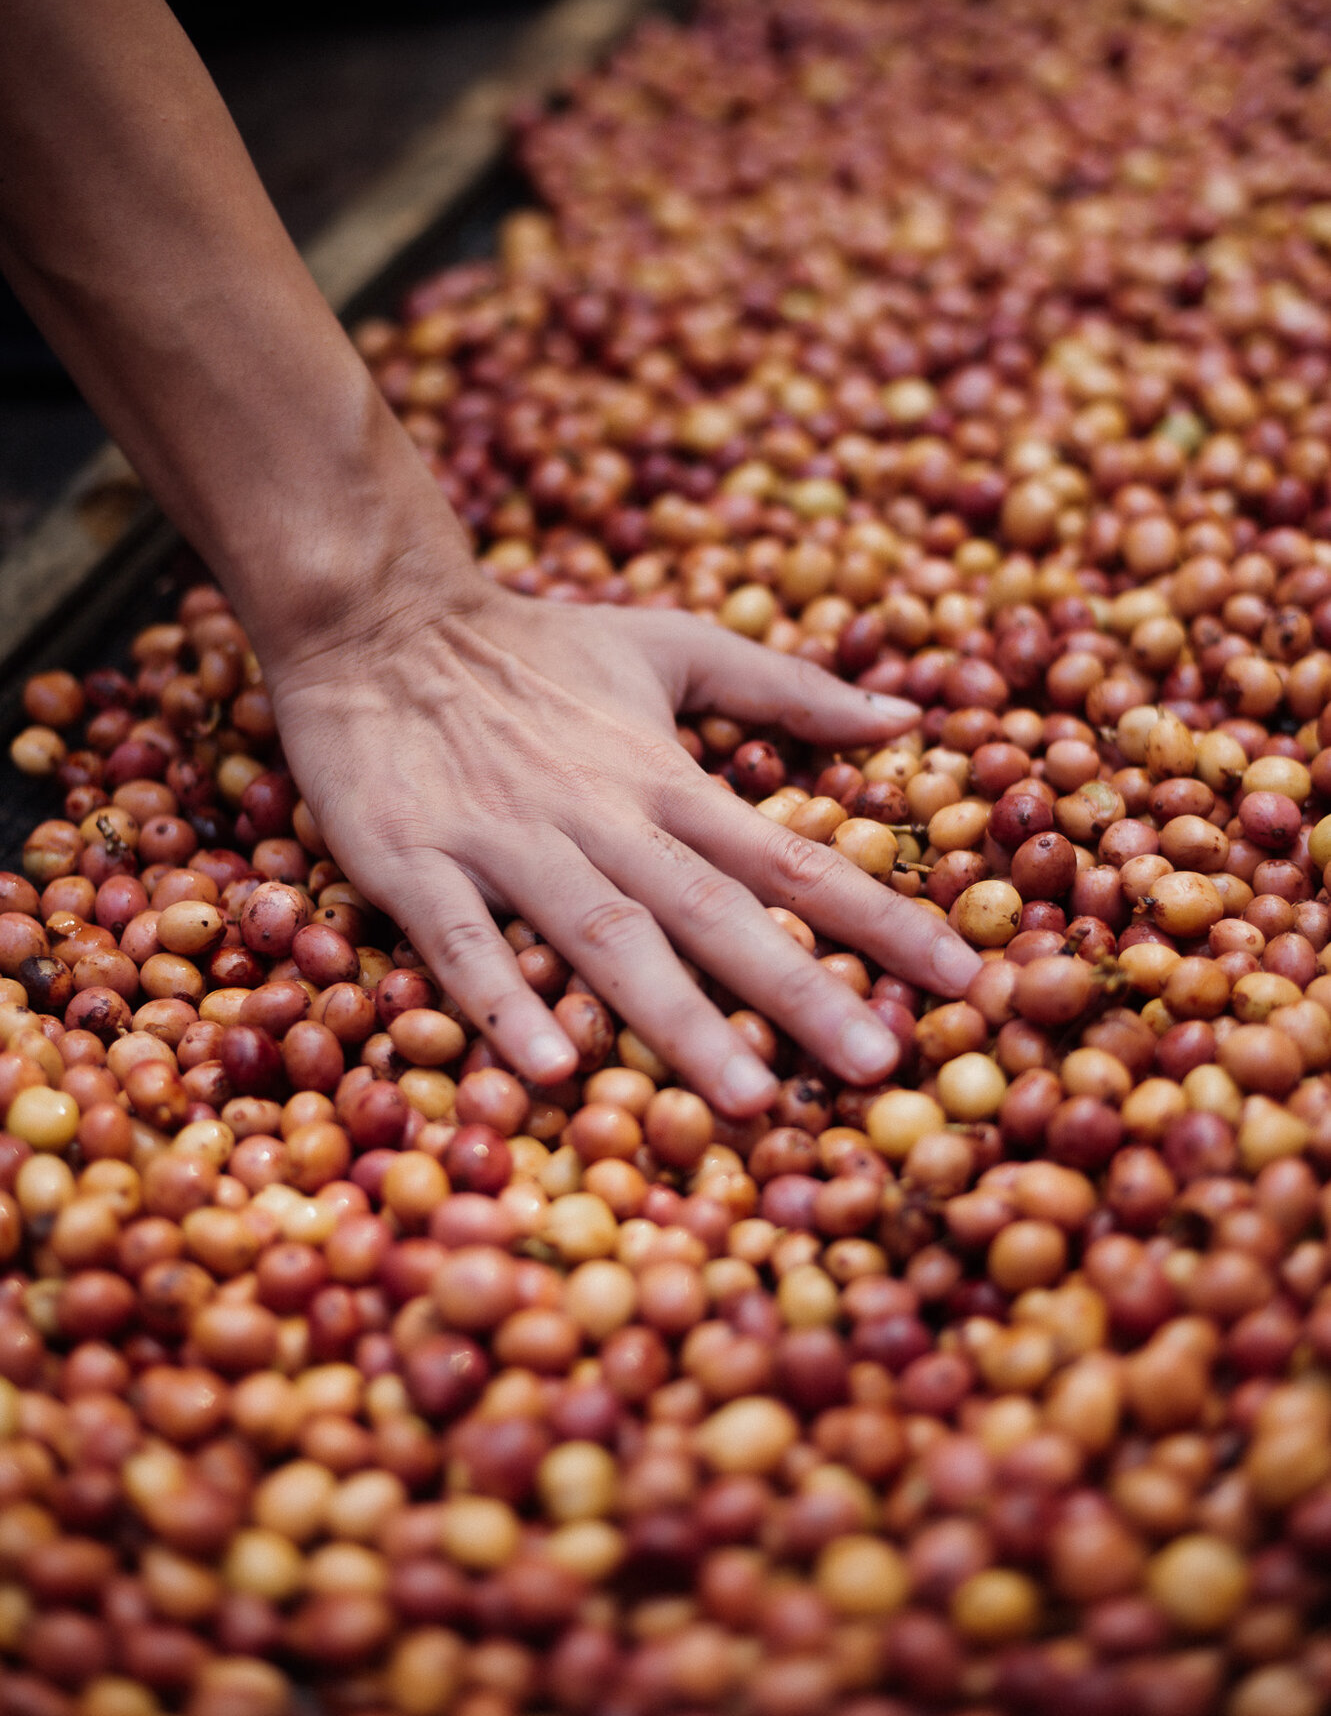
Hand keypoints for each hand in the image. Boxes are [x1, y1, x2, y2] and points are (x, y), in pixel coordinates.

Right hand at [269, 570, 980, 1114]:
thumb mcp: (669, 644)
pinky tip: (551, 1065)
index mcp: (663, 776)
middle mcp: (600, 816)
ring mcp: (506, 841)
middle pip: (716, 912)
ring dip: (678, 1018)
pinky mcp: (412, 860)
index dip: (880, 919)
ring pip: (605, 937)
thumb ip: (786, 687)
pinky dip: (505, 1000)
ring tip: (747, 1096)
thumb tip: (906, 721)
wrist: (376, 619)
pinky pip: (463, 940)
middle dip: (801, 991)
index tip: (962, 979)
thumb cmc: (532, 646)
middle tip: (881, 1063)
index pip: (792, 859)